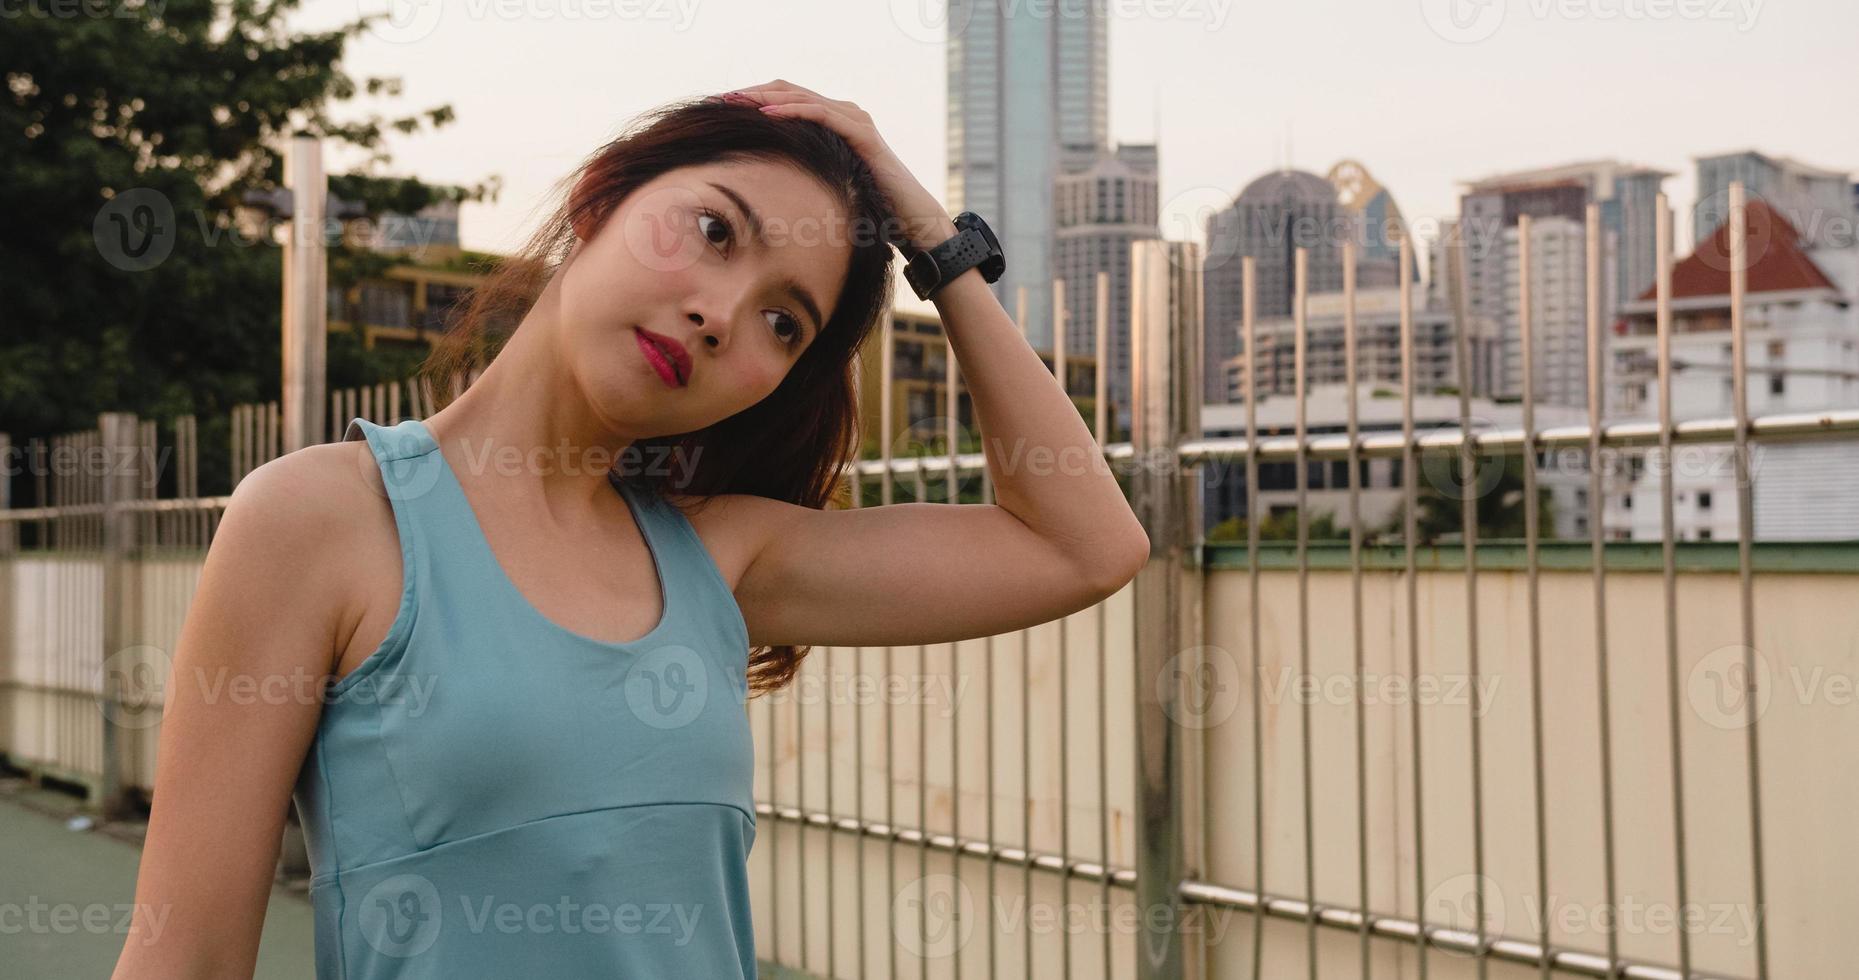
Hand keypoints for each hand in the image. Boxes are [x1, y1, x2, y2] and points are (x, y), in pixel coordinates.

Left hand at [710, 80, 956, 253]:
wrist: (910, 222)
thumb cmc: (870, 212)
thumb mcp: (825, 191)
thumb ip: (802, 180)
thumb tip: (763, 195)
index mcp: (832, 124)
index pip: (786, 100)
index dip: (752, 101)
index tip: (720, 110)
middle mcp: (844, 114)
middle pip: (788, 90)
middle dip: (751, 93)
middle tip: (719, 99)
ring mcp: (855, 120)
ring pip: (801, 96)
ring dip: (765, 96)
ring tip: (735, 101)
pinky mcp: (863, 133)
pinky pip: (823, 114)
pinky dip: (794, 110)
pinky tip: (767, 115)